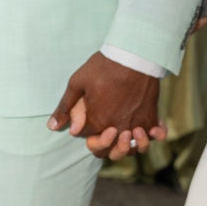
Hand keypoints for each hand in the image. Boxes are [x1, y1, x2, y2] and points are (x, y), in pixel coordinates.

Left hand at [49, 53, 165, 158]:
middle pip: (107, 151)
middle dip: (103, 143)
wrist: (133, 55)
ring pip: (132, 149)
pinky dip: (153, 136)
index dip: (83, 127)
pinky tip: (151, 130)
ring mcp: (136, 125)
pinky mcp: (151, 117)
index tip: (88, 111)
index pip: (86, 137)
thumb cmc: (103, 67)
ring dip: (128, 146)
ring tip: (127, 131)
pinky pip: (154, 136)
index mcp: (96, 122)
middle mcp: (116, 129)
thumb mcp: (77, 83)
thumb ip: (65, 108)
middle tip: (105, 128)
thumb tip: (52, 127)